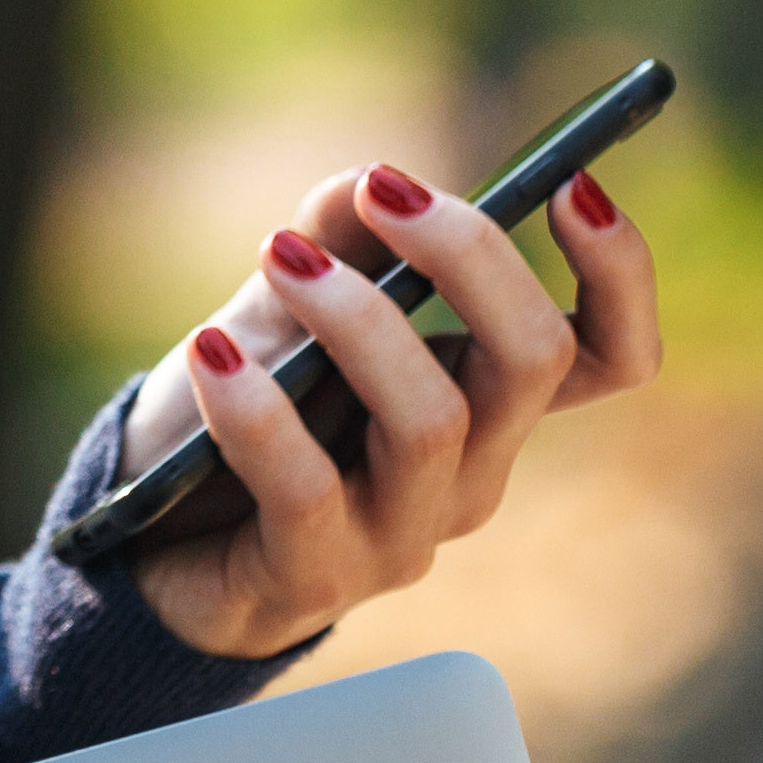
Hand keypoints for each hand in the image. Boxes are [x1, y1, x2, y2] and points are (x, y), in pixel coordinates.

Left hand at [110, 154, 663, 661]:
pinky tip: (209, 350)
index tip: (570, 184)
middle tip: (380, 188)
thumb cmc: (243, 409)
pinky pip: (307, 488)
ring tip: (276, 254)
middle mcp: (470, 474)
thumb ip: (337, 240)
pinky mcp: (316, 579)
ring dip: (353, 316)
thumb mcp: (288, 307)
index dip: (619, 273)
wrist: (143, 534)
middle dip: (467, 253)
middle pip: (534, 360)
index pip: (609, 354)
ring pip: (431, 420)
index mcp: (489, 403)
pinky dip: (256, 406)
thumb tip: (369, 183)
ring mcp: (401, 536)